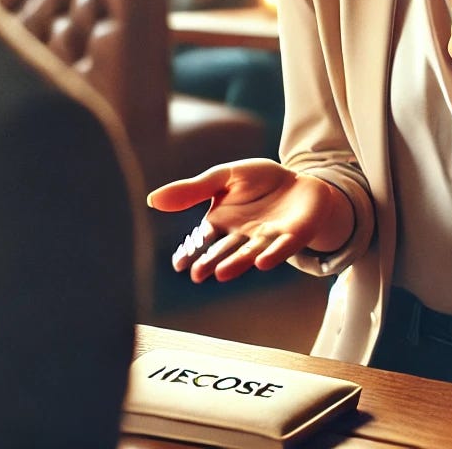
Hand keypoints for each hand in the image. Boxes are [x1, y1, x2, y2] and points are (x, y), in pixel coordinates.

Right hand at [147, 159, 348, 282]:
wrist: (300, 179)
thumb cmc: (259, 181)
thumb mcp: (224, 177)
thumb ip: (193, 190)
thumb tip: (151, 200)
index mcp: (223, 223)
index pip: (203, 239)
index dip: (191, 251)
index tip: (178, 263)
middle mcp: (243, 237)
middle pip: (225, 250)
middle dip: (212, 261)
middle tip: (197, 274)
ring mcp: (268, 239)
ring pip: (250, 253)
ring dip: (236, 263)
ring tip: (221, 273)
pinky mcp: (294, 236)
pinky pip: (282, 247)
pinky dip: (272, 255)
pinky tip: (262, 262)